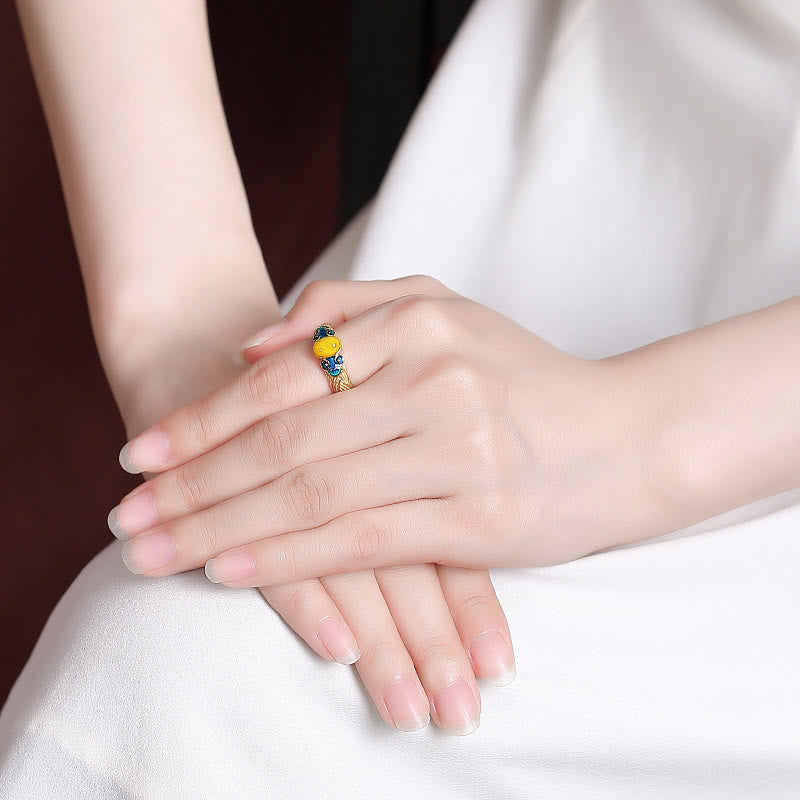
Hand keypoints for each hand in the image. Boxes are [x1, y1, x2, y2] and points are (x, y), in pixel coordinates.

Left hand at [109, 276, 517, 734]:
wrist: (628, 435)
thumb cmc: (526, 375)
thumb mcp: (446, 310)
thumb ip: (348, 306)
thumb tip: (253, 344)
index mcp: (419, 326)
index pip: (282, 379)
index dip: (202, 421)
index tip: (142, 455)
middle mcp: (433, 383)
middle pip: (283, 440)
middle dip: (192, 482)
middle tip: (124, 513)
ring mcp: (456, 452)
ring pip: (310, 494)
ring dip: (221, 526)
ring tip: (154, 550)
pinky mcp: (476, 519)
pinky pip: (362, 540)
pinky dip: (290, 558)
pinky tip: (231, 570)